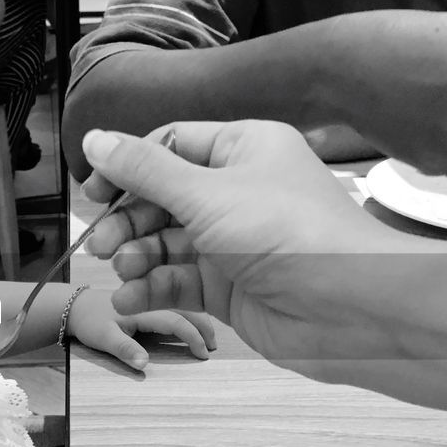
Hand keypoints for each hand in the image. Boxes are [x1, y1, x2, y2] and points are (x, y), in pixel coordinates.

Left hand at [66, 287, 215, 369]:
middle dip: (204, 326)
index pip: (177, 320)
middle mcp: (151, 299)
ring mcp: (150, 300)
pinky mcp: (148, 303)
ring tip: (209, 338)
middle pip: (186, 309)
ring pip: (182, 306)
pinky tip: (192, 329)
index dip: (193, 337)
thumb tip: (145, 365)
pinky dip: (188, 317)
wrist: (74, 306)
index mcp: (144, 306)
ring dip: (198, 320)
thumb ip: (124, 349)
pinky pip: (173, 307)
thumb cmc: (88, 321)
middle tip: (215, 346)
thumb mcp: (103, 337)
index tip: (205, 354)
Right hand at [80, 122, 405, 370]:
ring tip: (123, 271)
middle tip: (102, 244)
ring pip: (166, 242)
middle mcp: (238, 191)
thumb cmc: (291, 235)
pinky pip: (179, 280)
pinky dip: (152, 289)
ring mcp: (234, 242)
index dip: (128, 167)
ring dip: (137, 257)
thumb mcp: (206, 194)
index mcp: (243, 149)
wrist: (351, 308)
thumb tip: (95, 138)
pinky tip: (130, 300)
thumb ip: (144, 170)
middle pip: (161, 197)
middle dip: (128, 220)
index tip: (94, 192)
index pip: (169, 146)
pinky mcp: (231, 287)